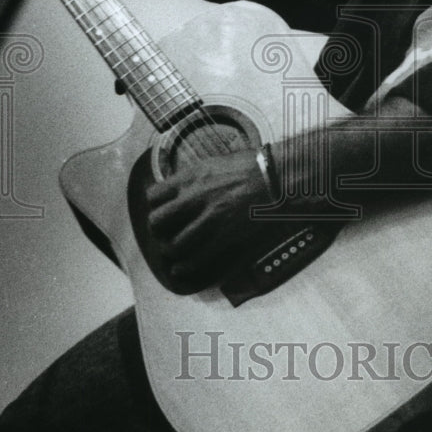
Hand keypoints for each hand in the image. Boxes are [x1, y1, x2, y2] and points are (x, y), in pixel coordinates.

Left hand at [144, 148, 275, 293]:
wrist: (278, 177)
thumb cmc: (253, 166)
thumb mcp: (216, 163)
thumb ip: (196, 178)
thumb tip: (184, 188)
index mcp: (191, 176)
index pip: (154, 195)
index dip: (154, 206)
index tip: (160, 211)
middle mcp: (195, 197)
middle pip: (157, 221)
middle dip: (158, 231)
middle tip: (164, 234)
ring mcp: (209, 218)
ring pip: (173, 244)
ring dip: (171, 251)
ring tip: (174, 253)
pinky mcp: (224, 236)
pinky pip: (196, 257)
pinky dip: (185, 266)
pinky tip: (183, 268)